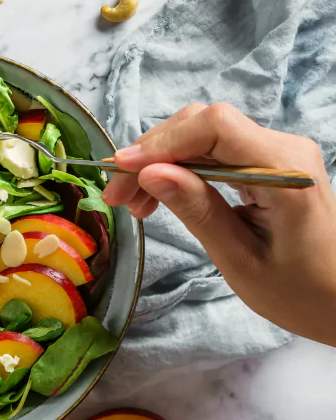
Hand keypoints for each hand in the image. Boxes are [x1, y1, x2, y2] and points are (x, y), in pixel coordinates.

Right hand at [102, 103, 335, 345]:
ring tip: (134, 203)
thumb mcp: (240, 260)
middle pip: (204, 126)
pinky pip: (217, 153)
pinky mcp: (269, 165)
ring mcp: (277, 154)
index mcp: (283, 170)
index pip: (214, 127)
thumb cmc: (301, 293)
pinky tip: (159, 195)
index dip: (161, 142)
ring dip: (162, 162)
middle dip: (153, 154)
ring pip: (204, 138)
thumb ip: (197, 210)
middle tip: (117, 196)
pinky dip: (181, 169)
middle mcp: (283, 149)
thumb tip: (150, 173)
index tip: (120, 171)